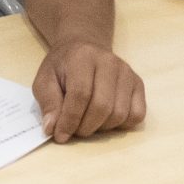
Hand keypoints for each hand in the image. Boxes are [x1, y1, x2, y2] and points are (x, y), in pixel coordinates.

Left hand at [32, 40, 146, 142]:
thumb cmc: (63, 66)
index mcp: (83, 57)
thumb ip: (48, 103)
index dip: (69, 120)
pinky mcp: (138, 83)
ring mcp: (127, 73)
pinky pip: (136, 114)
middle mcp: (109, 62)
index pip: (80, 94)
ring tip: (87, 122)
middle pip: (102, 107)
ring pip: (119, 114)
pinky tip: (106, 119)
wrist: (85, 48)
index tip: (60, 135)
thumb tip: (52, 128)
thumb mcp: (45, 80)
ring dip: (101, 128)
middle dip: (85, 127)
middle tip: (73, 130)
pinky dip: (121, 125)